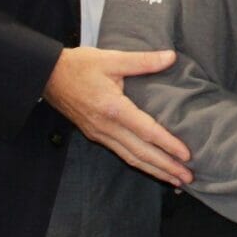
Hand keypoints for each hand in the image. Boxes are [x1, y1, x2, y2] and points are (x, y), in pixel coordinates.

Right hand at [43, 46, 192, 185]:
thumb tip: (171, 57)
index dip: (168, 144)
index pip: (146, 131)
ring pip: (131, 158)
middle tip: (189, 178)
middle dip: (166, 167)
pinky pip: (122, 154)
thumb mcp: (112, 58)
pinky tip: (152, 168)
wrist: (47, 76)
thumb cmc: (79, 65)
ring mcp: (100, 134)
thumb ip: (143, 60)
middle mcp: (107, 127)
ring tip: (176, 180)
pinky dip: (140, 164)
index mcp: (113, 109)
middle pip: (141, 153)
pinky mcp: (96, 136)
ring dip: (155, 170)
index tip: (187, 155)